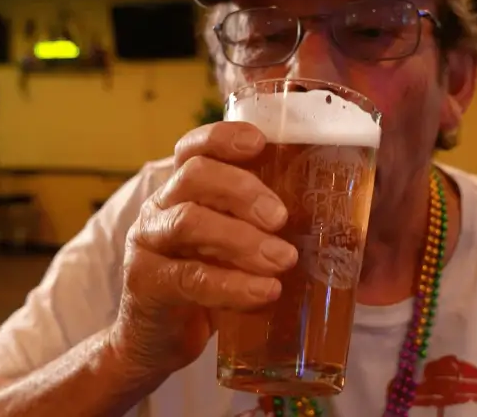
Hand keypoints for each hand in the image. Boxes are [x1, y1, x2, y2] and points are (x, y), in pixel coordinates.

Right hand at [109, 121, 297, 381]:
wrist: (155, 339)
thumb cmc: (206, 282)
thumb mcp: (231, 246)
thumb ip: (259, 226)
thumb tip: (330, 219)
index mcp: (182, 189)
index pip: (194, 147)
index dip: (224, 137)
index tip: (260, 142)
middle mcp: (160, 206)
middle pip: (194, 175)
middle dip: (243, 190)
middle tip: (282, 218)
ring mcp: (148, 243)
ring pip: (189, 222)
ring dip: (242, 239)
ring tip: (284, 259)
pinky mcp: (146, 283)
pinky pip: (189, 278)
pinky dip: (232, 285)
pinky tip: (264, 292)